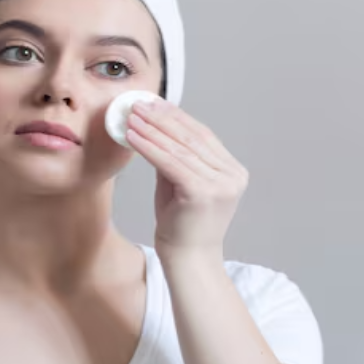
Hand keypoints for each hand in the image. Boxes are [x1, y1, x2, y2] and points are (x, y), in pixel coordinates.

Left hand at [125, 99, 248, 256]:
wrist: (188, 261)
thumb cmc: (182, 225)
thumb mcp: (180, 184)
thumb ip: (175, 157)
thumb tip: (155, 127)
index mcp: (232, 171)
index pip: (202, 135)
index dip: (177, 117)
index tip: (154, 103)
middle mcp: (232, 175)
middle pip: (192, 138)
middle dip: (163, 118)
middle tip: (139, 104)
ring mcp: (221, 184)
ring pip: (180, 148)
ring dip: (152, 129)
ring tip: (131, 116)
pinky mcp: (203, 192)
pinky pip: (171, 163)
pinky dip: (149, 147)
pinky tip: (132, 136)